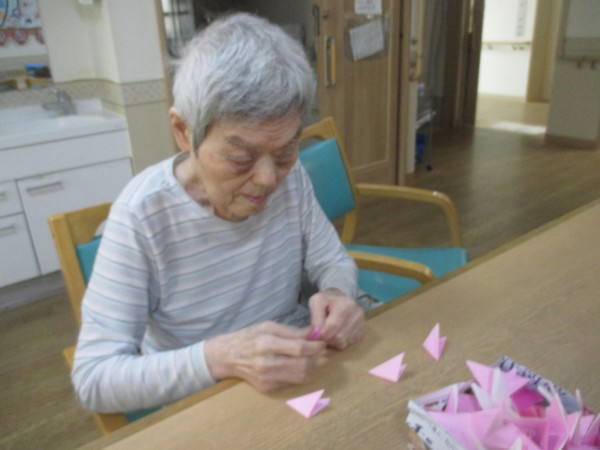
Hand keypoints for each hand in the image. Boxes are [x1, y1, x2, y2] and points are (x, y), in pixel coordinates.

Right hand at [204, 321, 325, 391]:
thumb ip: (292, 331)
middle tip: (314, 350)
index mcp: (266, 344)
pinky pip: (291, 383)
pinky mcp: (267, 388)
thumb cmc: (248, 337)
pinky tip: (291, 365)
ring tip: (304, 357)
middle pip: (302, 365)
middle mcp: (266, 364)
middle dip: (313, 357)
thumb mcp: (268, 326)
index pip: (299, 348)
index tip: (321, 342)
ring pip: (300, 377)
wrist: (227, 356)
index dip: (315, 346)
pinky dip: (296, 374)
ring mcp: (266, 379)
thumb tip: (314, 333)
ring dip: (308, 367)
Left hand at [308, 288, 364, 349]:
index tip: (316, 333)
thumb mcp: (316, 302)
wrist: (339, 299)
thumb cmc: (326, 301)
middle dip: (328, 338)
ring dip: (334, 341)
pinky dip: (341, 341)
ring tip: (330, 331)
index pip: (334, 326)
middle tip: (323, 332)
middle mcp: (357, 313)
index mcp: (345, 304)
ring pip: (344, 343)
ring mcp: (362, 323)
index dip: (322, 333)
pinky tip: (338, 332)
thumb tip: (317, 333)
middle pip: (340, 337)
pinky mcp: (363, 331)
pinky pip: (349, 344)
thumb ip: (315, 317)